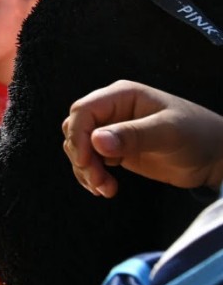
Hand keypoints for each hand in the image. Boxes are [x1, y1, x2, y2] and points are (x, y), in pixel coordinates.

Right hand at [62, 80, 222, 197]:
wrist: (217, 157)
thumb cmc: (199, 135)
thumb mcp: (168, 133)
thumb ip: (133, 135)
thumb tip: (96, 141)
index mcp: (122, 96)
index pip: (83, 111)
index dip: (78, 135)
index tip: (86, 161)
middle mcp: (113, 111)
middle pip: (76, 130)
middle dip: (81, 156)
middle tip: (98, 180)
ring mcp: (114, 131)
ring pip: (80, 147)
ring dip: (86, 170)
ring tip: (106, 189)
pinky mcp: (118, 150)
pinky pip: (92, 160)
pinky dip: (93, 175)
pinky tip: (107, 188)